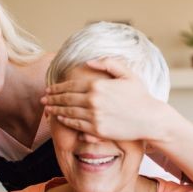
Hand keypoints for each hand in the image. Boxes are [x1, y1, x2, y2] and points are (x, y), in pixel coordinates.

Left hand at [41, 58, 169, 141]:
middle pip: (66, 99)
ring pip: (68, 113)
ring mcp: (94, 116)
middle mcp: (93, 100)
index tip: (49, 89)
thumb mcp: (127, 74)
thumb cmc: (140, 96)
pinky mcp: (97, 130)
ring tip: (47, 109)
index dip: (57, 88)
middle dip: (52, 99)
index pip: (71, 86)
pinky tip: (60, 119)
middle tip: (43, 99)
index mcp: (98, 85)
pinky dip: (65, 121)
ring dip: (55, 110)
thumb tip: (89, 61)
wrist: (150, 118)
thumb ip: (108, 63)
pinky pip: (76, 125)